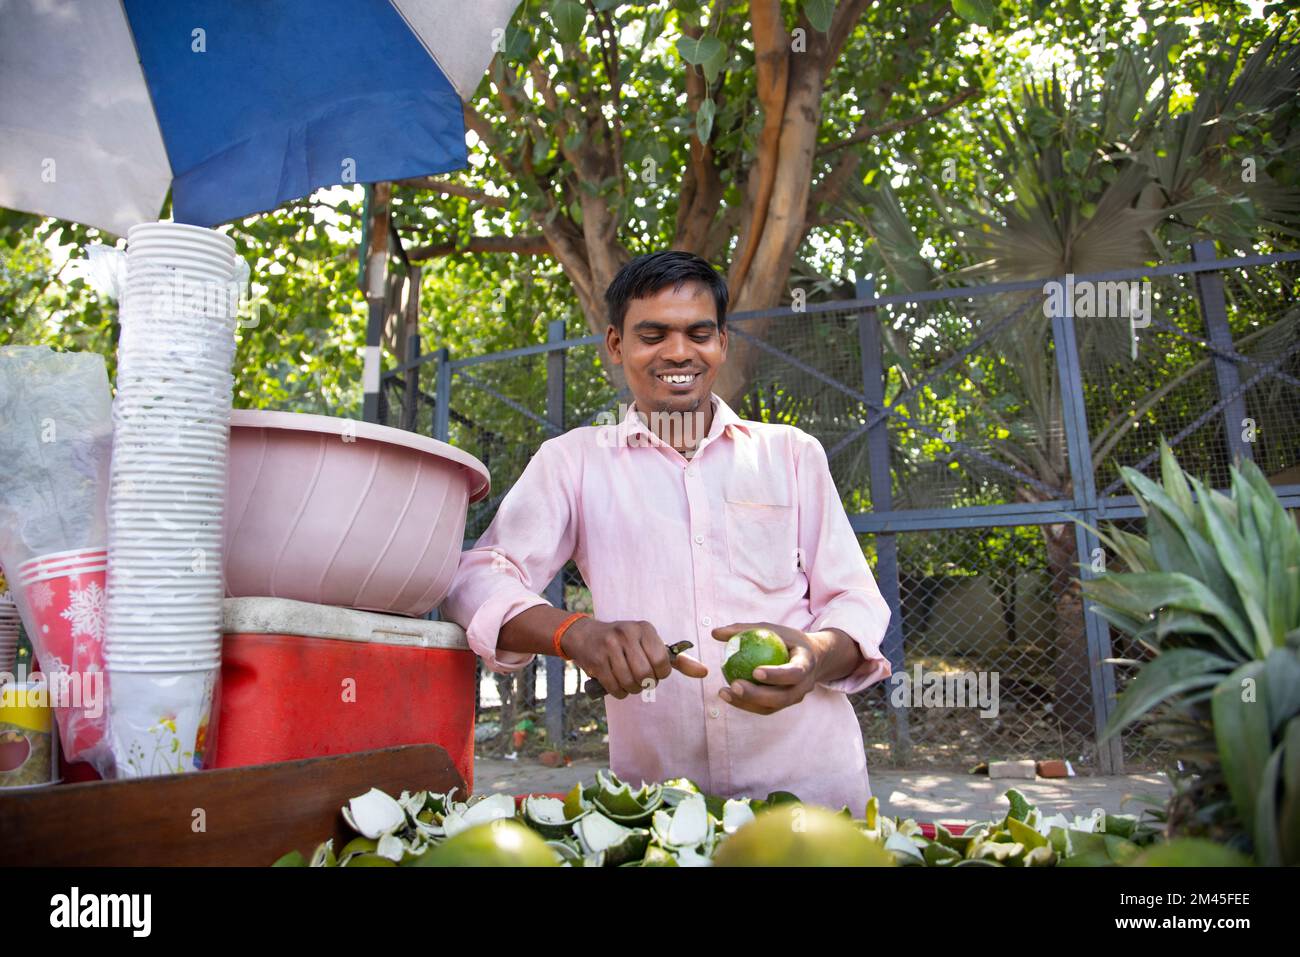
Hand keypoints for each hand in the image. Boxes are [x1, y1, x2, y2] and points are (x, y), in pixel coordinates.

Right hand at [562, 618, 707, 698]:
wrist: (585, 635)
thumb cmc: (623, 642)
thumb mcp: (649, 643)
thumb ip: (677, 660)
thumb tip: (704, 672)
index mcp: (644, 628)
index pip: (662, 660)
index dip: (661, 674)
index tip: (654, 672)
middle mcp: (626, 633)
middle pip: (645, 674)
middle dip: (645, 684)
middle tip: (641, 680)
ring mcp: (609, 646)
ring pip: (629, 682)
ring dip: (632, 689)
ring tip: (629, 682)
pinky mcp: (596, 660)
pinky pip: (614, 687)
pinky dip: (619, 693)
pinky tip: (618, 686)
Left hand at [710, 621, 824, 715]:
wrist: (812, 658)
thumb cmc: (787, 639)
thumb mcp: (772, 629)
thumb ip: (745, 630)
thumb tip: (714, 633)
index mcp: (806, 663)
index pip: (794, 672)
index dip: (777, 675)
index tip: (755, 671)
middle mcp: (804, 685)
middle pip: (783, 697)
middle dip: (757, 695)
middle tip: (734, 685)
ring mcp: (795, 698)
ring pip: (772, 707)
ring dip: (747, 703)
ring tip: (724, 692)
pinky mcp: (784, 705)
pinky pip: (765, 709)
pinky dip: (746, 703)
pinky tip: (728, 695)